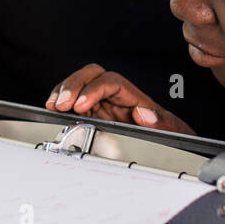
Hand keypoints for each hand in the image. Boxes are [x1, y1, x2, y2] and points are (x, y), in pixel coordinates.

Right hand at [47, 64, 194, 134]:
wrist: (167, 149)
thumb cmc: (169, 136)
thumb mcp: (171, 130)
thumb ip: (161, 121)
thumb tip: (143, 113)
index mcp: (132, 96)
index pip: (109, 82)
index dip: (93, 90)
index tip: (81, 105)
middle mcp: (115, 96)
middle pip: (91, 74)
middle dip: (73, 86)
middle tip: (62, 104)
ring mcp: (102, 103)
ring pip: (79, 84)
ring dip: (63, 91)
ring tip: (54, 105)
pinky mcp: (92, 113)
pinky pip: (73, 100)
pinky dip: (60, 101)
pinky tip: (53, 108)